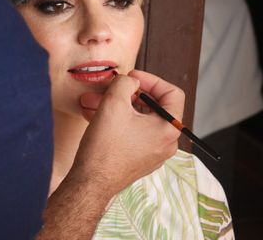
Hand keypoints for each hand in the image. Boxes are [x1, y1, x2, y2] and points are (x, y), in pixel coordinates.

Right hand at [37, 71, 183, 238]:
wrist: (90, 184)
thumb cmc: (105, 148)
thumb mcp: (114, 102)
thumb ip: (126, 83)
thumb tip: (130, 82)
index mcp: (169, 129)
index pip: (172, 93)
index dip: (151, 80)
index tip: (132, 78)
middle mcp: (166, 143)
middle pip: (152, 106)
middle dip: (127, 94)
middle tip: (111, 88)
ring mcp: (152, 153)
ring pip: (137, 119)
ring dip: (116, 106)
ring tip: (93, 101)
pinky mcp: (138, 159)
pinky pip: (131, 132)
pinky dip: (115, 121)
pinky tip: (94, 114)